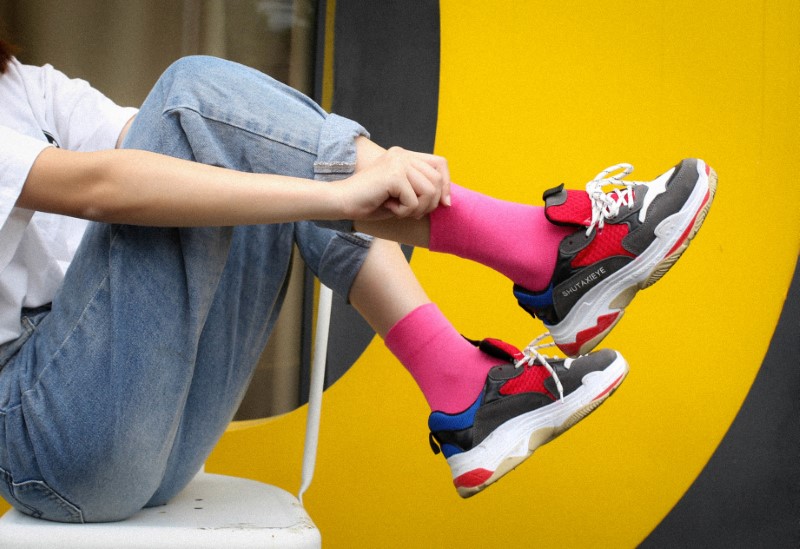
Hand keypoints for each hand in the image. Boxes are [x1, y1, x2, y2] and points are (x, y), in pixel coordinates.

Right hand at [335, 146, 450, 220]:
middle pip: (438, 179)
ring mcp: (398, 162)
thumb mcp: (401, 194)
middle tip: (411, 212)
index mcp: (404, 156)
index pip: (440, 163)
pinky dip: (404, 212)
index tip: (445, 204)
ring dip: (417, 209)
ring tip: (400, 210)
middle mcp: (402, 155)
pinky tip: (389, 208)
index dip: (447, 184)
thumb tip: (447, 200)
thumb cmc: (370, 203)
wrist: (342, 202)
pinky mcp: (393, 175)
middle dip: (430, 203)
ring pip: (430, 191)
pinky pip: (414, 201)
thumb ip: (420, 189)